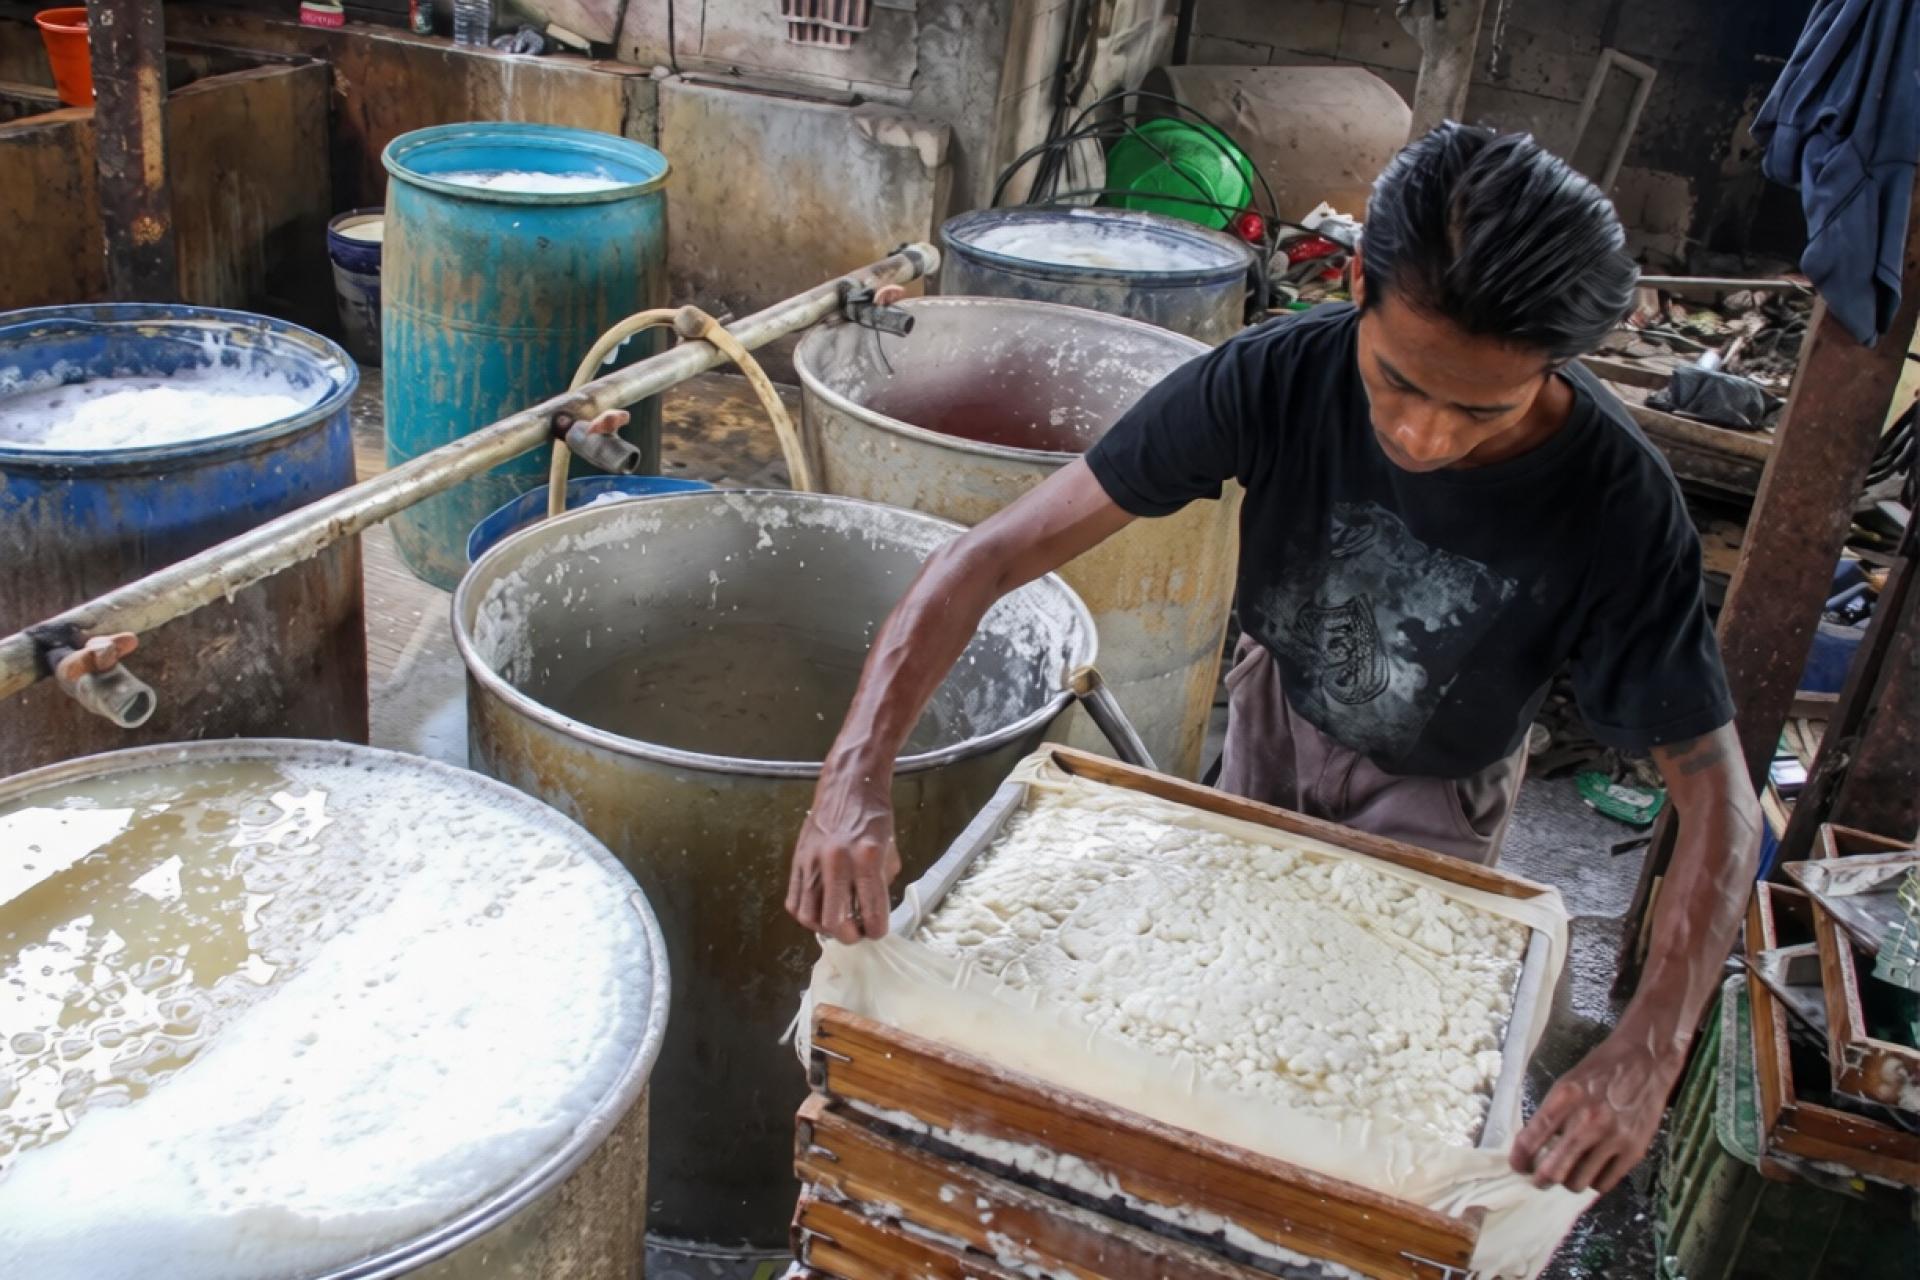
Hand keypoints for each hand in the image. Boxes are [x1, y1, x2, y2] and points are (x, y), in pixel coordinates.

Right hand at [786, 781, 900, 942]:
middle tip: (857, 932)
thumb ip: (881, 885)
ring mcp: (812, 861)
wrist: (848, 785)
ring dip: (825, 928)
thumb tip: (872, 914)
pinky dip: (807, 914)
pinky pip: (794, 902)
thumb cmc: (873, 816)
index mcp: (867, 858)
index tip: (877, 931)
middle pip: (834, 922)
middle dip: (849, 937)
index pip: (871, 912)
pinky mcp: (797, 860)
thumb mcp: (890, 850)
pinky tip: (820, 909)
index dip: (876, 930)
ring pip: (809, 916)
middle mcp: (837, 861)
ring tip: (838, 922)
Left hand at [1510, 1020, 1682, 1194]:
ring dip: (1569, 1181)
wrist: (1645, 1060)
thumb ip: (1551, 1113)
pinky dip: (1594, 1181)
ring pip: (1579, 1182)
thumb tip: (1534, 1146)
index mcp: (1565, 1098)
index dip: (1519, 1159)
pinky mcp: (1634, 1150)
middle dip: (1541, 1180)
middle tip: (1539, 1179)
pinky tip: (1592, 1170)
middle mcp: (1588, 1120)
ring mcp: (1613, 1138)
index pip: (1531, 1138)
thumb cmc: (1601, 1068)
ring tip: (1569, 1172)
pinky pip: (1605, 1183)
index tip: (1518, 1166)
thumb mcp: (1567, 1083)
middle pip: (1554, 1170)